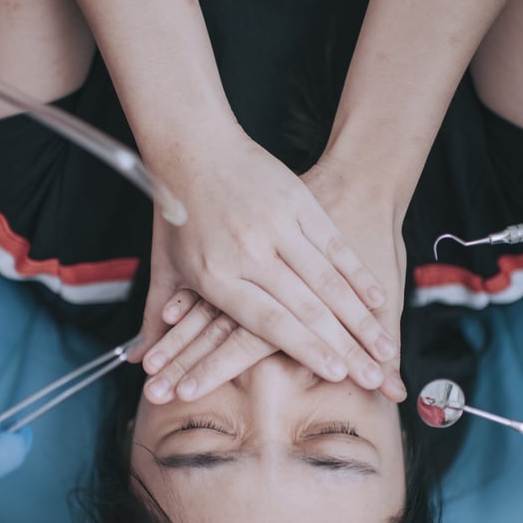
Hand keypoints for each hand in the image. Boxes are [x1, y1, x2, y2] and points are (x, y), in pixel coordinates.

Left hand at [135, 128, 397, 392]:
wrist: (193, 146)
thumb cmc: (178, 213)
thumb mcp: (164, 268)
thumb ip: (155, 319)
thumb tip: (137, 363)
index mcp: (216, 274)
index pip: (267, 322)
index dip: (306, 349)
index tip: (337, 374)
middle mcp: (249, 252)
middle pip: (306, 308)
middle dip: (345, 347)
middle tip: (374, 376)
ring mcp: (276, 225)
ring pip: (327, 280)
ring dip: (361, 318)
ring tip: (385, 348)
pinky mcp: (298, 202)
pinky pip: (335, 245)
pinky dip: (359, 275)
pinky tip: (379, 300)